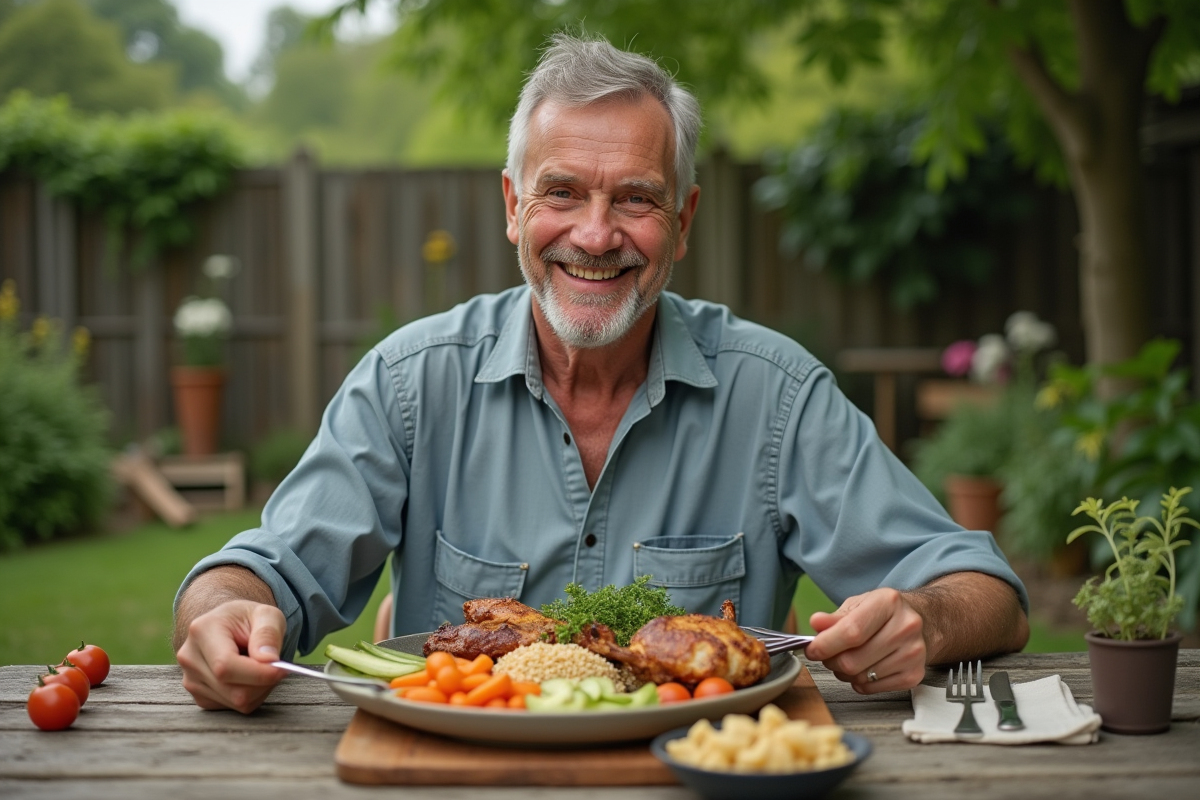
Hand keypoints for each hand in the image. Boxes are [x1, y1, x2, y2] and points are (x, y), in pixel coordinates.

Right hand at [175, 599, 286, 712]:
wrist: (230, 627)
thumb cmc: (249, 619)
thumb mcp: (266, 614)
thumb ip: (268, 633)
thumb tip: (268, 660)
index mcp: (202, 630)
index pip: (225, 666)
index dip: (257, 673)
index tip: (281, 669)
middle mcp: (190, 657)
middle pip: (232, 690)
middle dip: (264, 682)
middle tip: (278, 666)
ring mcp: (191, 680)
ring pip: (236, 702)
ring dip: (260, 689)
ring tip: (262, 667)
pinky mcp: (200, 696)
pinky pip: (234, 708)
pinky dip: (251, 696)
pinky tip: (250, 677)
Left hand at [803, 588, 926, 693]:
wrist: (922, 622)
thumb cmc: (884, 613)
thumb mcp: (858, 604)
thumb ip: (835, 617)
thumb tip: (816, 623)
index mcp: (889, 602)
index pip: (852, 631)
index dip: (826, 644)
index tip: (812, 649)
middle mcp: (906, 627)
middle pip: (853, 660)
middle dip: (831, 661)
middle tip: (827, 654)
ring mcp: (913, 653)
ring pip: (860, 677)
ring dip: (844, 672)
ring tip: (846, 658)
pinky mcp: (914, 675)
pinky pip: (871, 688)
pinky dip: (859, 682)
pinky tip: (863, 668)